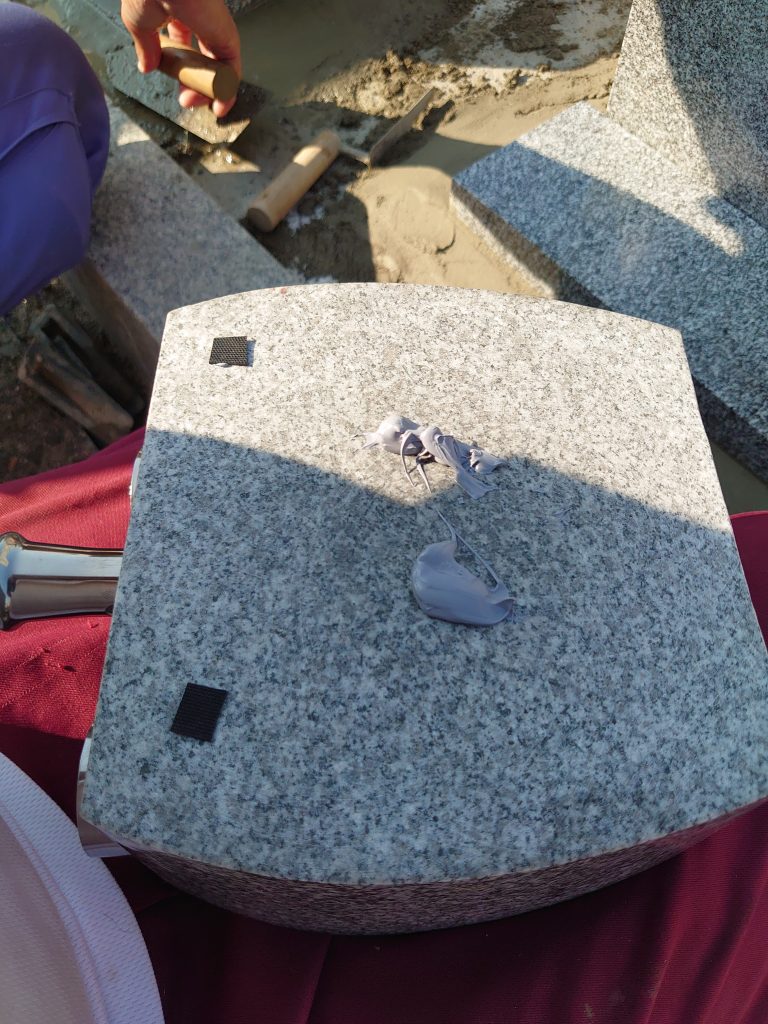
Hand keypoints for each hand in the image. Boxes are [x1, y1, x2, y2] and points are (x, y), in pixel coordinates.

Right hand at [121, 0, 240, 115]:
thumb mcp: (138, 22)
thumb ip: (145, 46)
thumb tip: (146, 66)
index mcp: (177, 12)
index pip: (184, 47)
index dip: (179, 70)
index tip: (172, 83)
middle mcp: (199, 20)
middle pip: (203, 61)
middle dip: (194, 85)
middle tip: (185, 99)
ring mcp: (215, 29)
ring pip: (218, 69)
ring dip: (208, 93)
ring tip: (195, 103)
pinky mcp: (228, 38)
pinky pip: (231, 71)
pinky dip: (227, 92)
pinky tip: (218, 106)